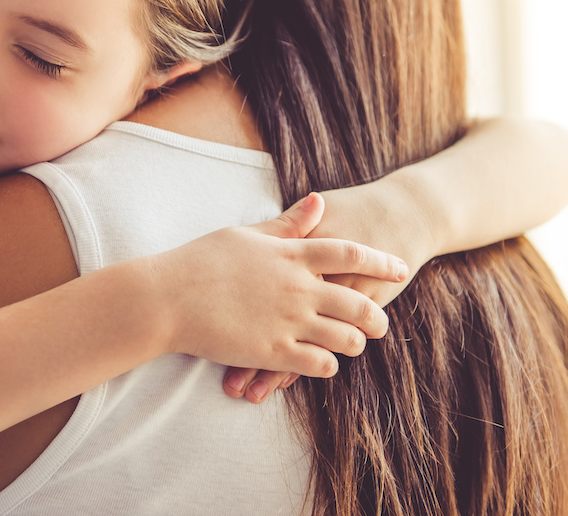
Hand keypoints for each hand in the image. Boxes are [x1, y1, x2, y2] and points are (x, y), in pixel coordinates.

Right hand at [151, 192, 407, 378]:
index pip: (350, 253)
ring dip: (355, 342)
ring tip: (354, 344)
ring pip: (345, 337)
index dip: (380, 260)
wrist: (166, 297)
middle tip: (382, 323)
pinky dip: (328, 365)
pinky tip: (324, 364)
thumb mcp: (247, 233)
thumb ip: (288, 224)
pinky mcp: (273, 352)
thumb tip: (319, 202)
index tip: (401, 268)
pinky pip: (318, 364)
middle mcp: (297, 287)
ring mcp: (288, 321)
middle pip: (358, 301)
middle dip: (377, 314)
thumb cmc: (201, 260)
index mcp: (291, 254)